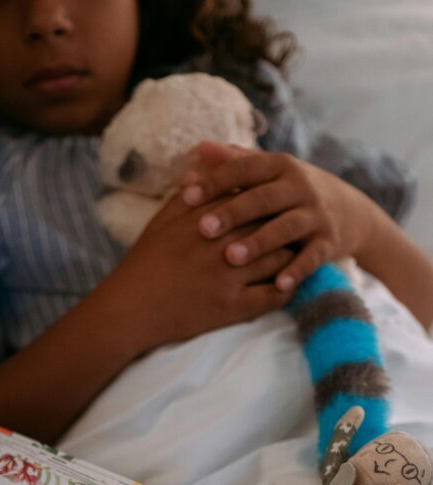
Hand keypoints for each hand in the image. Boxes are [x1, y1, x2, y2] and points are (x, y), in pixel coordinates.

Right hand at [113, 188, 293, 353]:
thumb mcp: (162, 221)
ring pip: (279, 258)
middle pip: (271, 225)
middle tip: (298, 225)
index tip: (278, 202)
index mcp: (207, 219)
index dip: (268, 200)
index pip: (251, 200)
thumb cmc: (145, 263)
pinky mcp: (232, 307)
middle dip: (285, 224)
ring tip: (296, 254)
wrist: (130, 308)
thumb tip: (201, 171)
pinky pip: (273, 295)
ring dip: (291, 255)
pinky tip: (288, 284)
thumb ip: (186, 196)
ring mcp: (229, 276)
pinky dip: (286, 288)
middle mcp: (222, 244)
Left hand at [182, 142, 376, 293]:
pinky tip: (278, 285)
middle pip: (262, 198)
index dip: (215, 181)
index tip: (186, 195)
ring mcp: (315, 214)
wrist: (350, 212)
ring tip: (232, 258)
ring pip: (285, 228)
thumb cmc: (292, 192)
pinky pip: (311, 258)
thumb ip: (235, 161)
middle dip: (232, 213)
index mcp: (279, 166)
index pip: (244, 170)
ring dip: (259, 242)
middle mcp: (299, 186)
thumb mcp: (269, 172)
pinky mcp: (328, 241)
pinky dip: (296, 271)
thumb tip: (199, 147)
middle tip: (203, 229)